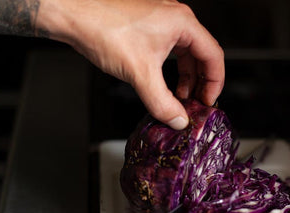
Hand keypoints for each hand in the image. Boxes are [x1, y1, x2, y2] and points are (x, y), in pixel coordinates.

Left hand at [37, 0, 224, 128]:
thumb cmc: (104, 29)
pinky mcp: (149, 28)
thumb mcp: (140, 74)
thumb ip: (162, 102)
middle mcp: (176, 19)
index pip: (214, 56)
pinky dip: (172, 71)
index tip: (209, 102)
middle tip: (197, 105)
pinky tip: (164, 86)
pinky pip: (171, 52)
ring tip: (180, 100)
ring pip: (186, 55)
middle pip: (202, 56)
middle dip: (200, 83)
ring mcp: (162, 22)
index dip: (215, 83)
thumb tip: (178, 120)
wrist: (74, 16)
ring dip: (186, 79)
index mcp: (183, 23)